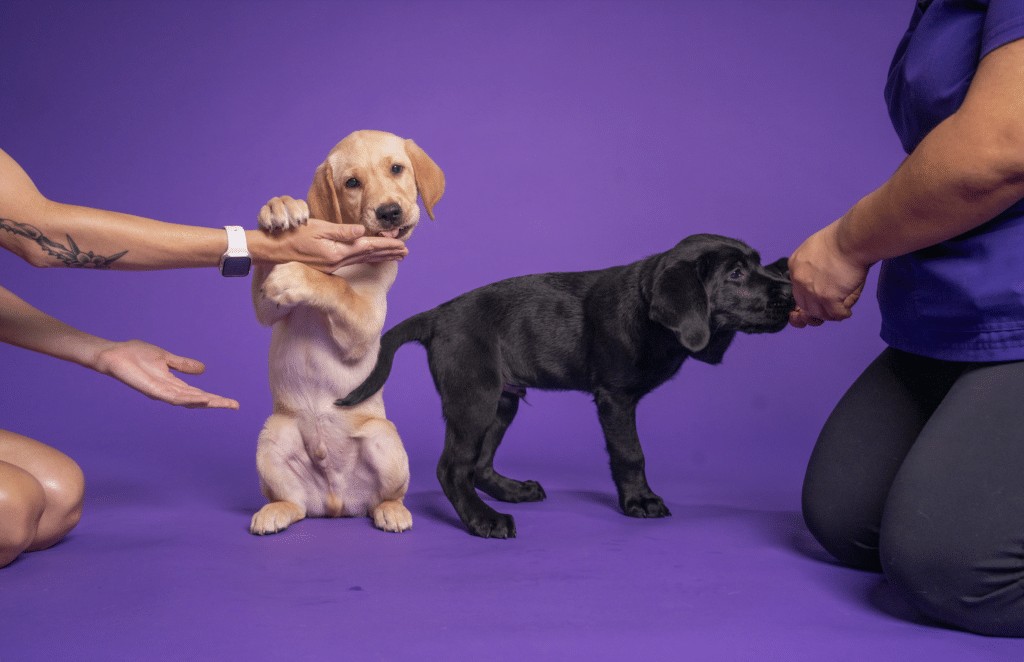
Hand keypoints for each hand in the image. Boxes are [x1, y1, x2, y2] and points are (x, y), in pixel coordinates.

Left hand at [92, 339, 238, 408]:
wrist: (114, 355)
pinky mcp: (152, 390)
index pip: (198, 393)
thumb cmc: (134, 354)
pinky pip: (173, 397)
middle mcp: (168, 391)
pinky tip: (201, 398)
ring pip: (188, 401)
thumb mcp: (166, 357)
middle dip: (216, 403)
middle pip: (197, 400)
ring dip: (205, 402)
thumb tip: (203, 369)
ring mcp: (161, 392)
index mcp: (173, 383)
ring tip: (222, 403)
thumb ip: (183, 364)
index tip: (233, 402)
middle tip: (234, 405)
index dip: (215, 398)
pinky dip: (188, 399)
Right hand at [259, 218, 408, 272]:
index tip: (402, 245)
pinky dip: (366, 257)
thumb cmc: (293, 236)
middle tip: (406, 252)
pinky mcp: (328, 264)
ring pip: (363, 259)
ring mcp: (333, 264)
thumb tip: (363, 231)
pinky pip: (353, 260)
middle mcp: (338, 260)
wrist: (273, 252)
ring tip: (395, 256)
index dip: (386, 245)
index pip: (369, 247)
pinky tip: (370, 256)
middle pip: (369, 255)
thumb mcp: (317, 229)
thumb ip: (341, 232)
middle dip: (389, 253)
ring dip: (380, 256)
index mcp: (338, 252)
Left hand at [788, 221, 869, 328]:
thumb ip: (811, 264)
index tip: (817, 300)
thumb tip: (818, 281)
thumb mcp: (815, 247)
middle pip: (804, 304)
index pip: (797, 289)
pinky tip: (846, 313)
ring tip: (839, 310)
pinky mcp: (828, 298)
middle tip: (828, 309)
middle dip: (816, 308)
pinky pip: (834, 315)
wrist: (851, 240)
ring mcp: (812, 291)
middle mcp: (799, 280)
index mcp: (795, 266)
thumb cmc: (841, 239)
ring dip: (829, 314)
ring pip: (818, 313)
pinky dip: (842, 315)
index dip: (808, 297)